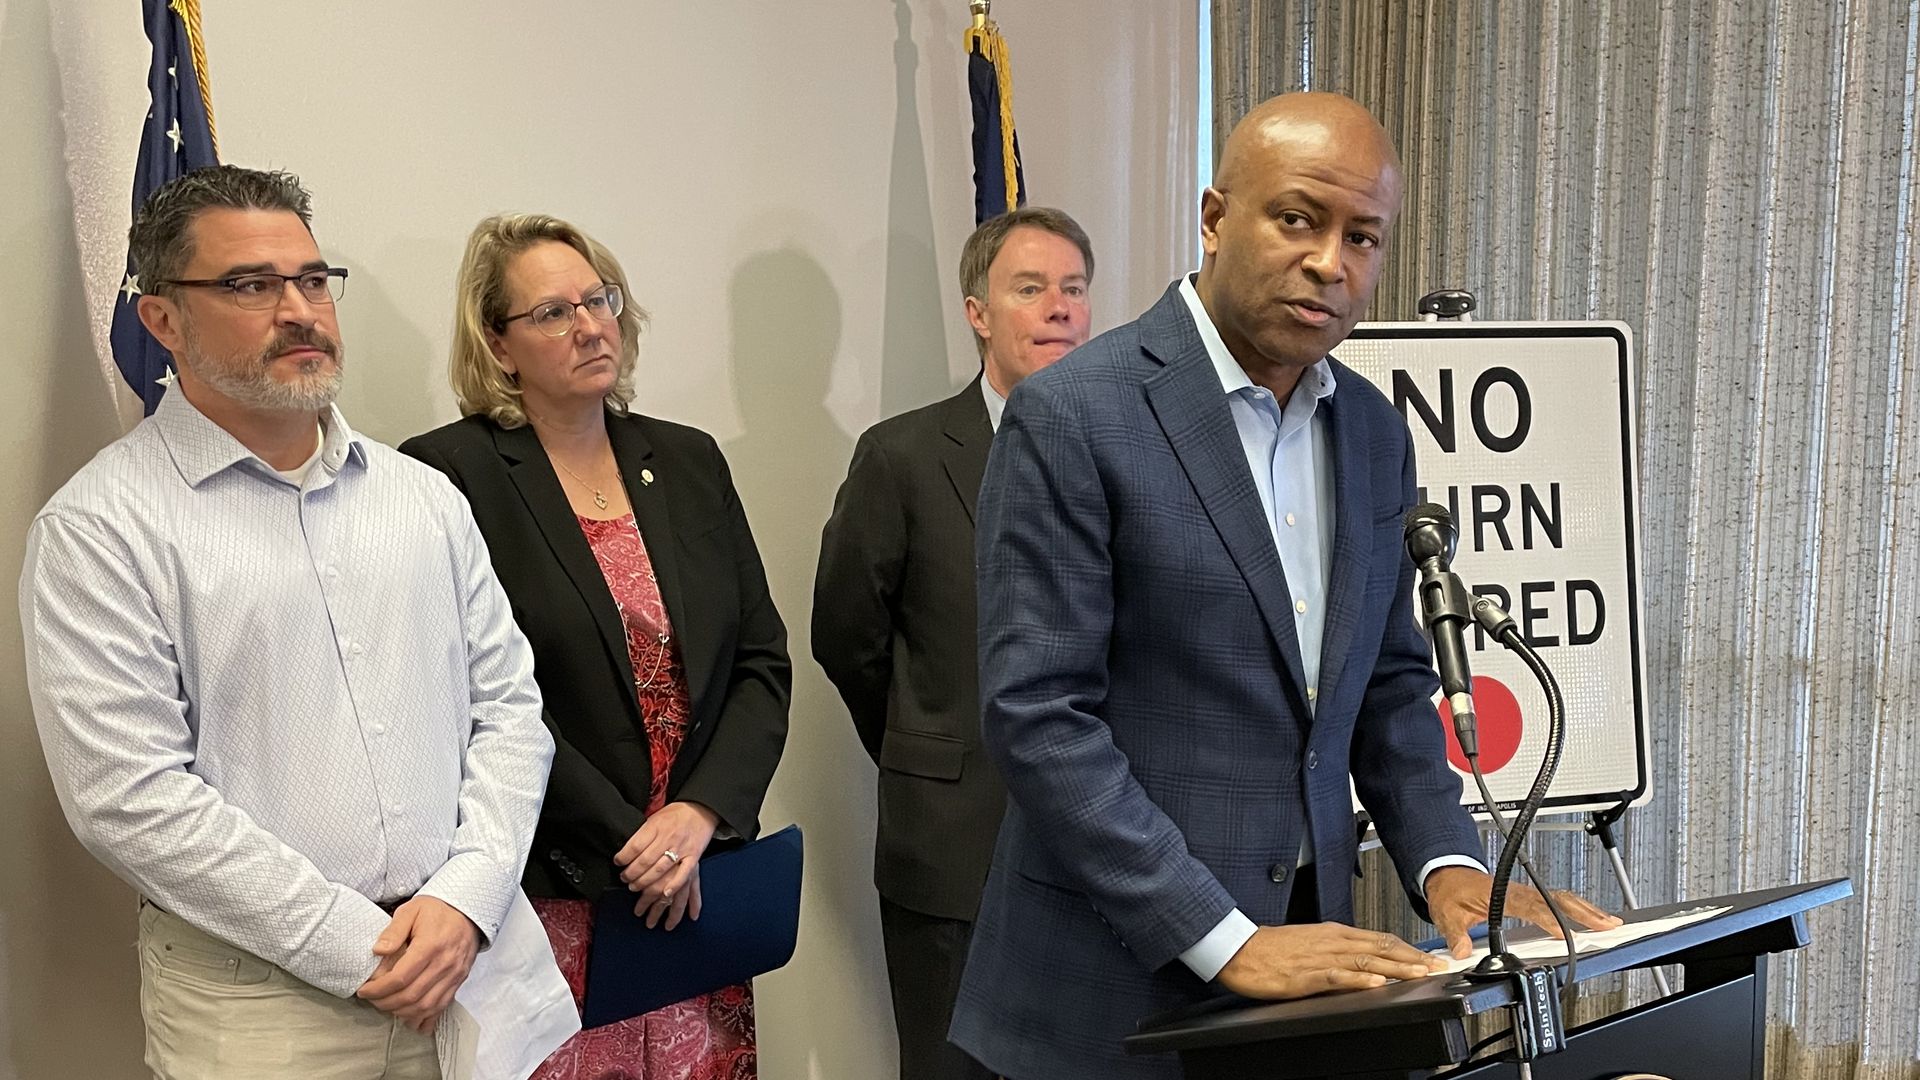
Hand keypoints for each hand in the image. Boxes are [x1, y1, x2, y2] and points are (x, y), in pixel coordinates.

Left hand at [355, 896, 481, 1032]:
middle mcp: (444, 964)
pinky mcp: (459, 981)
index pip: (400, 978)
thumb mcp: (411, 910)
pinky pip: (441, 1006)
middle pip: (411, 996)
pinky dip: (425, 1017)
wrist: (468, 911)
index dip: (378, 989)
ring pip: (426, 1006)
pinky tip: (411, 1020)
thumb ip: (394, 930)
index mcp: (430, 946)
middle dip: (386, 1003)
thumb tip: (378, 950)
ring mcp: (454, 975)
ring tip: (387, 1007)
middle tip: (372, 1000)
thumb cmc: (437, 910)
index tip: (365, 991)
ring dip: (403, 1012)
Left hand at [613, 801, 719, 927]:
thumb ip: (642, 833)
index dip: (623, 857)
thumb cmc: (675, 814)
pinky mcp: (693, 856)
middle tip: (624, 879)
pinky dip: (674, 884)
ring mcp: (681, 848)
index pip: (635, 846)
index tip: (617, 862)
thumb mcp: (655, 817)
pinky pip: (683, 874)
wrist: (701, 809)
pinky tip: (665, 893)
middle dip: (631, 874)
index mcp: (656, 826)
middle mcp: (668, 838)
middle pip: (645, 861)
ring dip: (644, 882)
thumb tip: (624, 851)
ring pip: (660, 870)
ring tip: (634, 887)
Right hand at [1216, 923, 1444, 998]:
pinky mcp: (1306, 974)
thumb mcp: (1310, 944)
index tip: (1432, 958)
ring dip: (1396, 968)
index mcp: (1335, 934)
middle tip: (1439, 967)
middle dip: (1413, 958)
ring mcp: (1320, 958)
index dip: (1410, 949)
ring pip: (1367, 961)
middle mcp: (1333, 942)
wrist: (1239, 948)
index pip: (1381, 939)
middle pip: (1381, 948)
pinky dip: (1360, 980)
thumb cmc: (1271, 948)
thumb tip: (1365, 965)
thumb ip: (1338, 953)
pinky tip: (1376, 984)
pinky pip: (1338, 976)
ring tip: (1419, 974)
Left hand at [1424, 866, 1622, 958]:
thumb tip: (1461, 952)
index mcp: (1500, 895)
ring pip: (1560, 898)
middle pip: (1556, 900)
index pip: (1531, 907)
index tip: (1566, 934)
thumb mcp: (1446, 915)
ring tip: (1609, 921)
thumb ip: (1455, 935)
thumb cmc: (1449, 891)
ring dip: (1585, 909)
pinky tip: (1589, 917)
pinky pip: (1555, 900)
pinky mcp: (1526, 897)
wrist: (1446, 874)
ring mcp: (1524, 893)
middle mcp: (1517, 892)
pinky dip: (1575, 908)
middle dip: (1584, 912)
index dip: (1550, 920)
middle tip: (1608, 924)